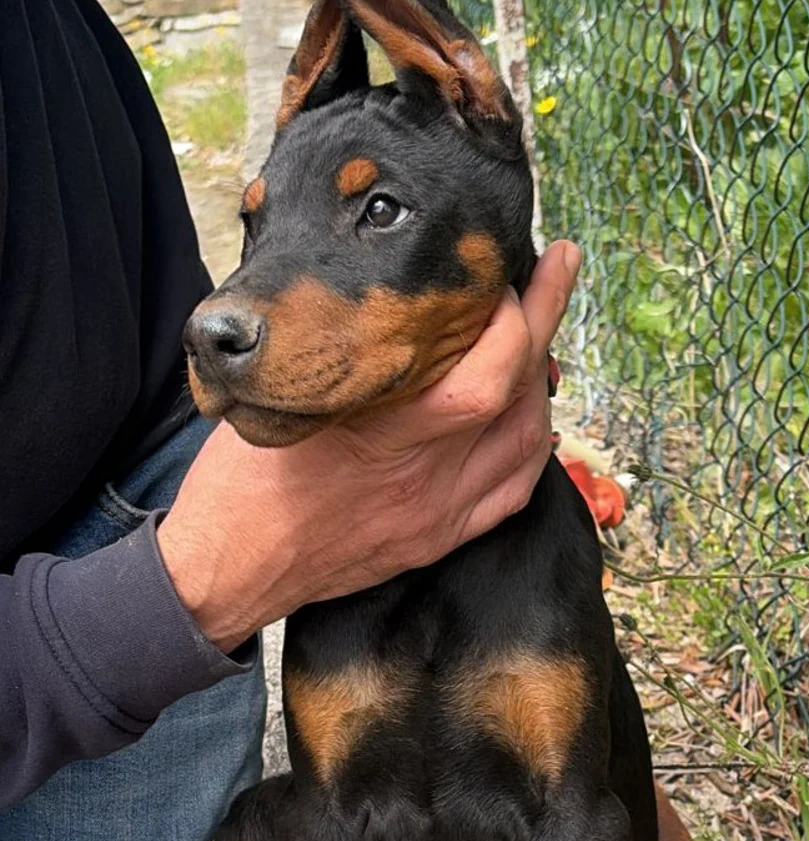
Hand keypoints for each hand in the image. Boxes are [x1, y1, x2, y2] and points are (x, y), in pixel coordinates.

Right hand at [157, 244, 579, 652]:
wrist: (226, 569)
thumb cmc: (240, 480)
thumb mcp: (278, 398)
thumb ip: (336, 359)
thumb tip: (377, 301)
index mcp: (382, 434)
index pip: (488, 374)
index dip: (519, 317)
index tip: (518, 271)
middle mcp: (423, 477)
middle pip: (520, 399)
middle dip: (545, 327)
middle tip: (550, 277)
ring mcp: (436, 514)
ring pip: (528, 444)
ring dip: (540, 385)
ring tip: (534, 339)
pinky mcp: (436, 540)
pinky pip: (513, 492)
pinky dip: (534, 447)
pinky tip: (531, 417)